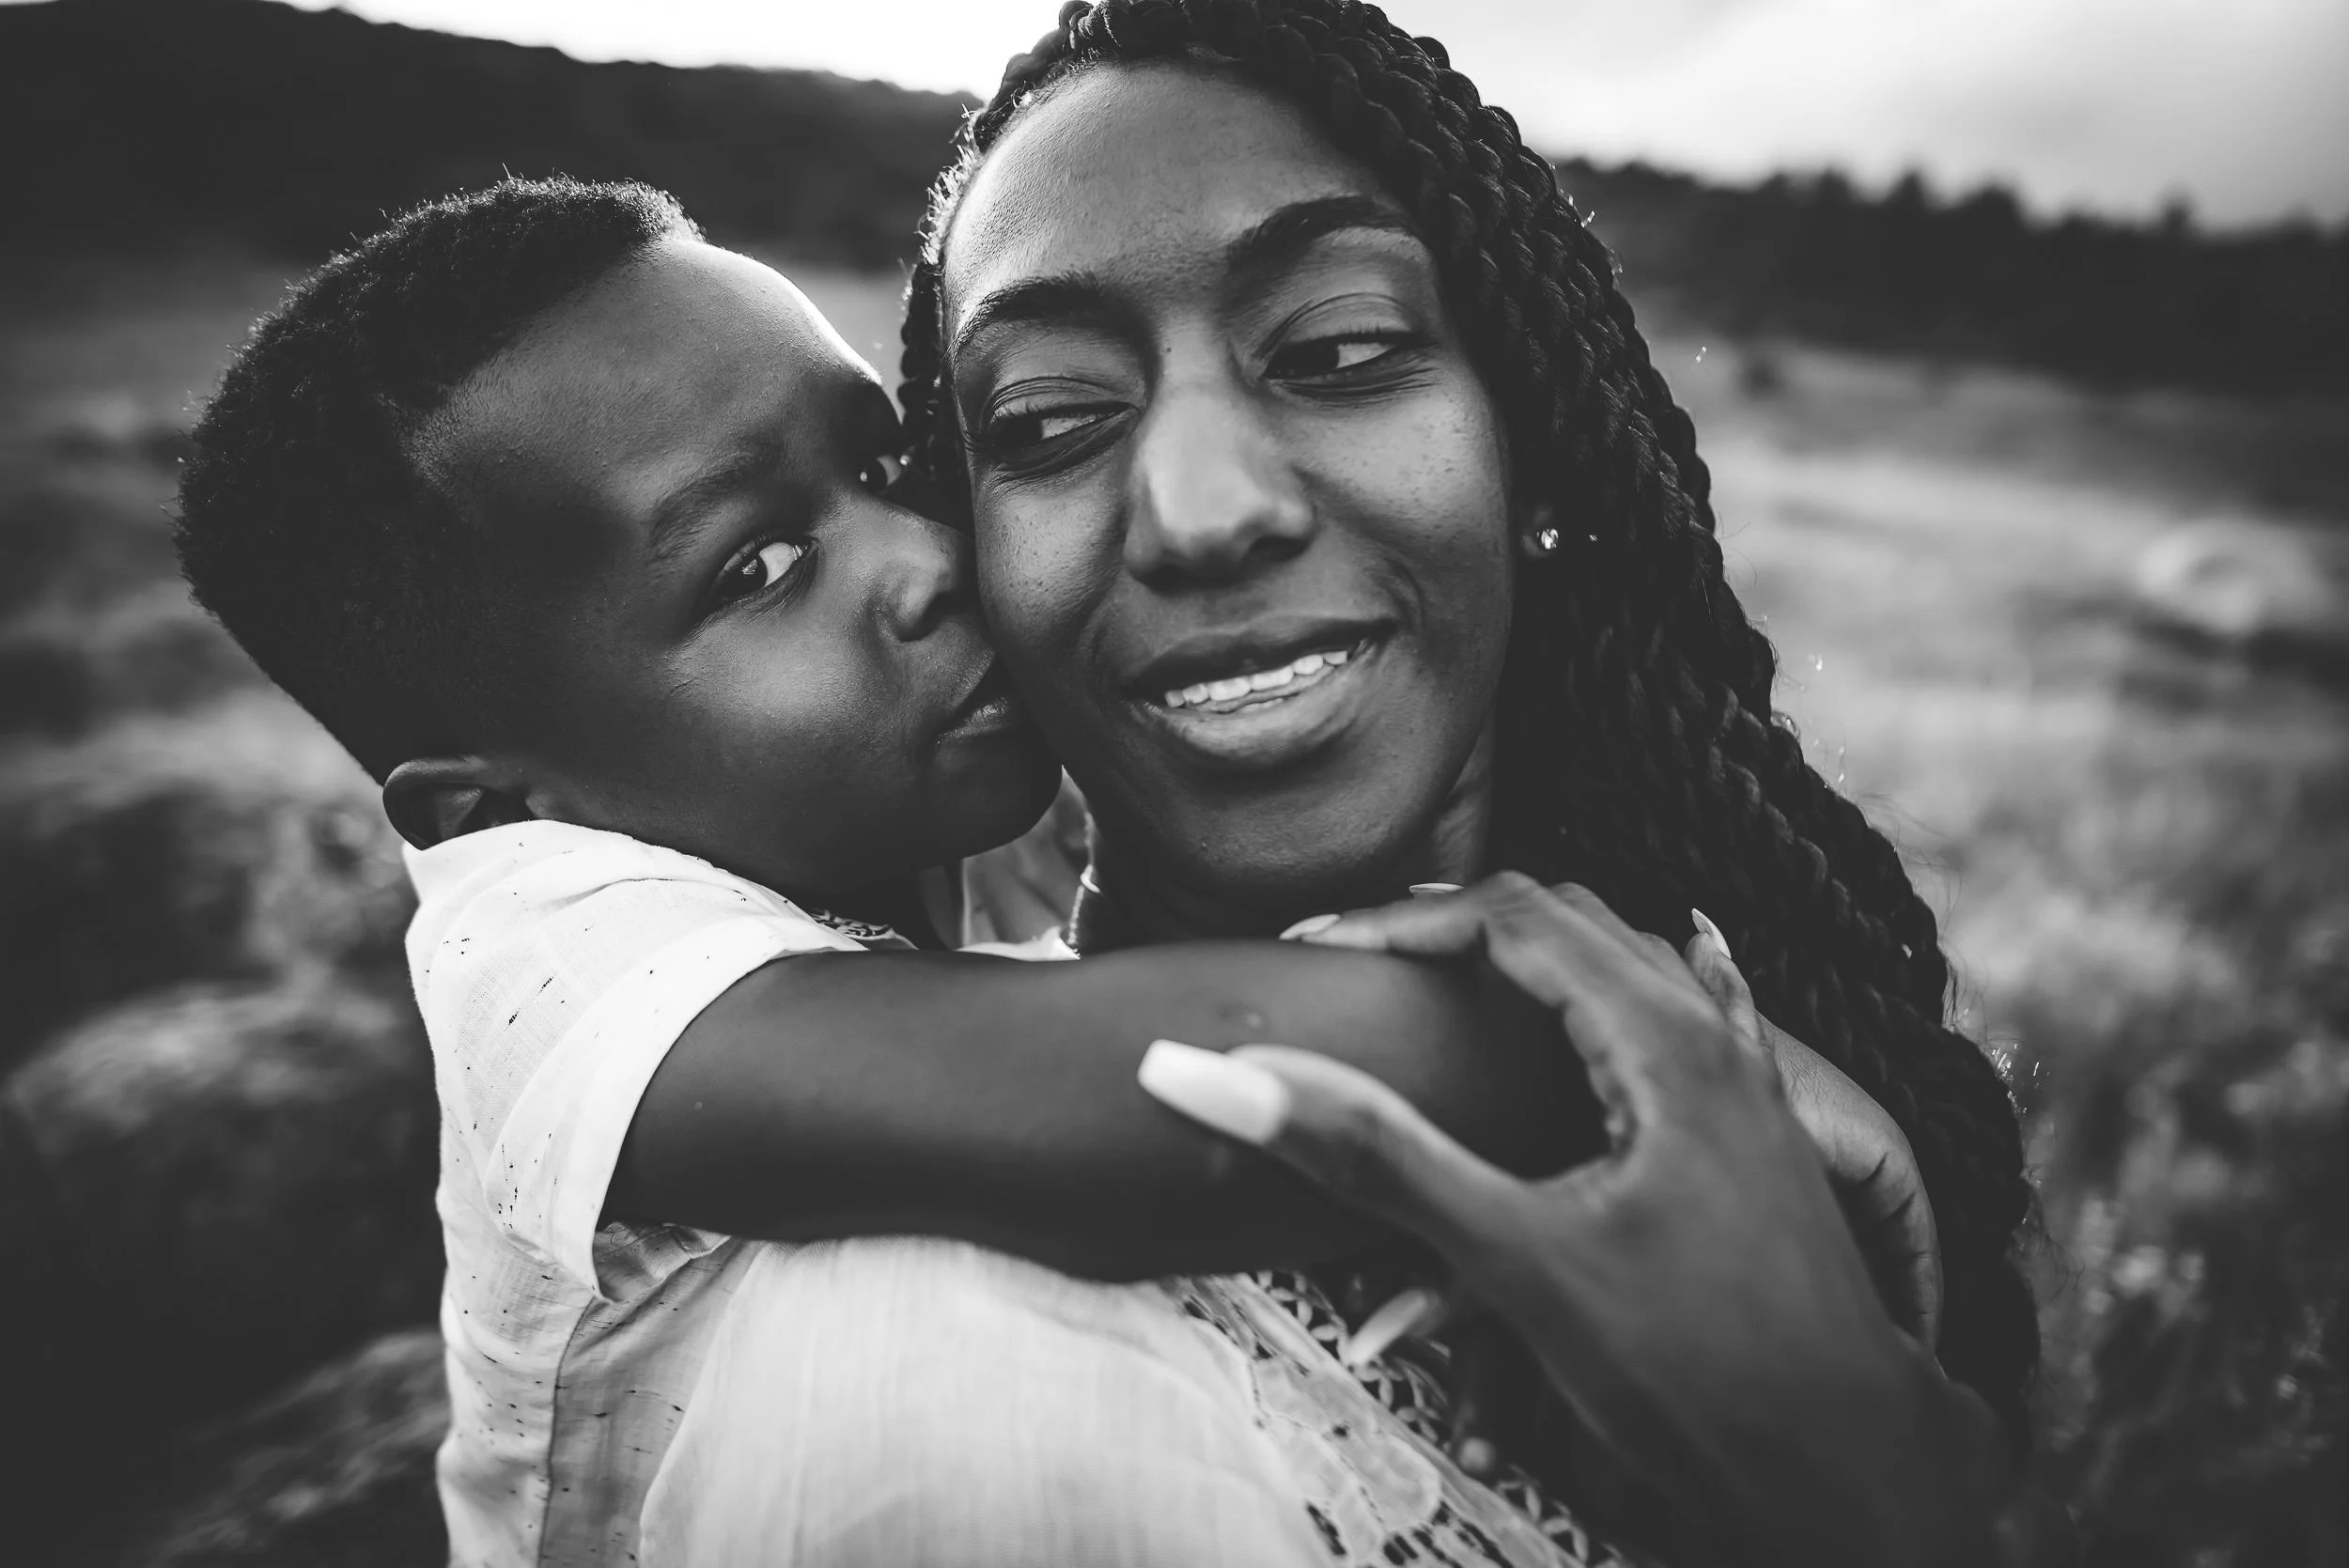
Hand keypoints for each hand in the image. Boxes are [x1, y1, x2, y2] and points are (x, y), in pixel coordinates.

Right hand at [1139, 875, 2004, 1567]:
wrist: (1855, 1479)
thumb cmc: (1694, 1373)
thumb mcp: (1515, 1260)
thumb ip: (1375, 1155)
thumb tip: (1217, 1075)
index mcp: (1662, 1042)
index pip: (1512, 918)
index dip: (1395, 923)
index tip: (1304, 953)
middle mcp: (1718, 1043)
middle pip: (1576, 923)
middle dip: (1455, 926)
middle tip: (1358, 957)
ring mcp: (1754, 1092)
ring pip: (1642, 966)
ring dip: (1541, 953)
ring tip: (1453, 966)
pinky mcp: (1765, 1144)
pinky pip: (1704, 1015)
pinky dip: (1651, 981)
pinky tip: (1684, 963)